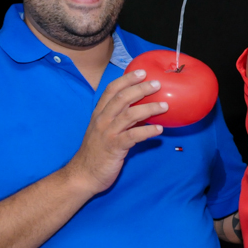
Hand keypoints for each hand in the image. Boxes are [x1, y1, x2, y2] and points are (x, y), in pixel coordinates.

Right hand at [64, 69, 167, 194]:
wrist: (83, 175)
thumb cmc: (96, 152)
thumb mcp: (103, 130)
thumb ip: (118, 118)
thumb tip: (141, 108)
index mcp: (99, 114)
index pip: (111, 90)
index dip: (127, 79)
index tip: (141, 71)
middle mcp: (102, 120)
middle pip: (122, 98)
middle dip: (140, 88)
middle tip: (157, 84)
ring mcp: (107, 133)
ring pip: (129, 115)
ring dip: (149, 108)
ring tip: (164, 106)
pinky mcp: (114, 148)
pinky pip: (133, 136)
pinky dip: (147, 131)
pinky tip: (159, 129)